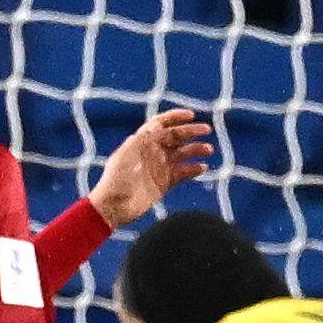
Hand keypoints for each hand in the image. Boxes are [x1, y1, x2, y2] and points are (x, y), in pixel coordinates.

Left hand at [86, 107, 214, 228]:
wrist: (113, 207)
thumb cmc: (116, 180)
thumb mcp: (126, 156)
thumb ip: (141, 140)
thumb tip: (157, 125)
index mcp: (142, 142)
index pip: (161, 124)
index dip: (175, 117)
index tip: (191, 115)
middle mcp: (152, 152)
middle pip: (175, 136)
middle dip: (191, 131)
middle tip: (206, 129)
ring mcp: (159, 167)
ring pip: (182, 153)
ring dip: (196, 149)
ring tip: (208, 149)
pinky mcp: (164, 183)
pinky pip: (183, 173)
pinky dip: (194, 169)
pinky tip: (203, 167)